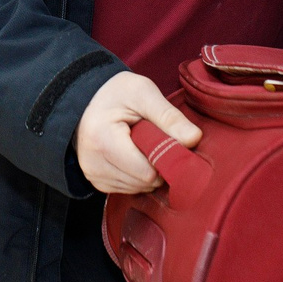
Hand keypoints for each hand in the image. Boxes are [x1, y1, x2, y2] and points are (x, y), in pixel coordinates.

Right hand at [75, 71, 201, 194]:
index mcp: (103, 139)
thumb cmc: (117, 92)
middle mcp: (93, 163)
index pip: (147, 172)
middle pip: (144, 182)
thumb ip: (169, 117)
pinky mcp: (97, 182)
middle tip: (154, 140)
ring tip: (141, 145)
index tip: (167, 140)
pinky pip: (129, 189)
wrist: (88, 98)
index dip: (164, 159)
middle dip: (157, 165)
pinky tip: (134, 155)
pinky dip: (137, 175)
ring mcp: (93, 175)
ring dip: (148, 171)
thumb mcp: (144, 93)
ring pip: (138, 188)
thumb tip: (195, 139)